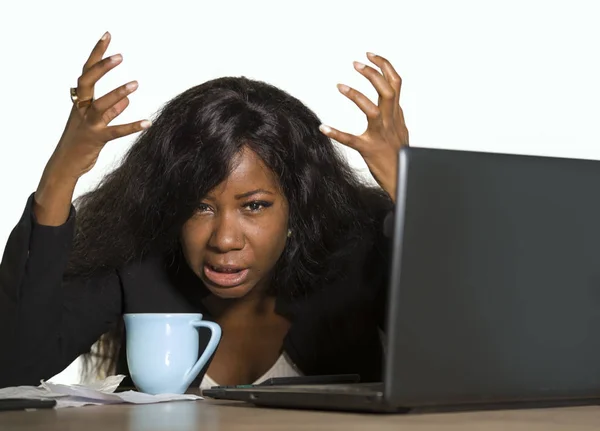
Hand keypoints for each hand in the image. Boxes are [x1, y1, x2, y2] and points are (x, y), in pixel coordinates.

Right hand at [47, 31, 149, 180]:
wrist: (65, 165)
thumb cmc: (80, 142)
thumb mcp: (95, 123)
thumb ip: (110, 111)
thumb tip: (125, 101)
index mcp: (81, 102)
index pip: (87, 72)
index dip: (96, 54)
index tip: (107, 36)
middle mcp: (82, 109)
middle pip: (87, 81)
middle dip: (101, 67)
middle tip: (119, 56)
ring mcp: (88, 124)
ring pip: (100, 105)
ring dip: (118, 93)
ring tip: (135, 84)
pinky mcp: (96, 139)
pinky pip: (115, 131)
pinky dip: (131, 126)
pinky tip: (147, 123)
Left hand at [319, 52, 407, 201]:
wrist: (402, 180)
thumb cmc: (400, 158)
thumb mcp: (402, 132)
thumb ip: (397, 116)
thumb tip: (395, 103)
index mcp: (397, 115)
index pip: (395, 83)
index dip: (384, 66)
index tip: (370, 55)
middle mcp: (391, 122)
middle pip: (386, 90)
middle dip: (372, 73)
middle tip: (356, 64)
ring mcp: (380, 135)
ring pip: (372, 110)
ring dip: (356, 95)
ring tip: (340, 86)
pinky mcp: (369, 150)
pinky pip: (351, 140)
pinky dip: (337, 133)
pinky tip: (324, 128)